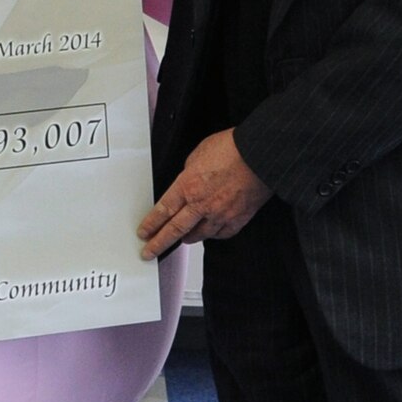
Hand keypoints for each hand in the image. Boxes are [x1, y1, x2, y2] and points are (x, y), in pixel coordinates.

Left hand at [138, 129, 271, 259]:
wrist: (259, 156)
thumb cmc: (230, 149)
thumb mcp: (197, 155)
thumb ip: (188, 173)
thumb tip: (186, 183)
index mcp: (187, 186)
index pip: (163, 211)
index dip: (150, 224)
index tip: (143, 233)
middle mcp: (202, 204)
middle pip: (175, 229)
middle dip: (159, 243)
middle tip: (149, 252)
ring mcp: (220, 215)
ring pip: (198, 235)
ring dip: (186, 238)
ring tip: (180, 240)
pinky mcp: (238, 219)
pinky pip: (221, 234)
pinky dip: (212, 235)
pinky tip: (208, 234)